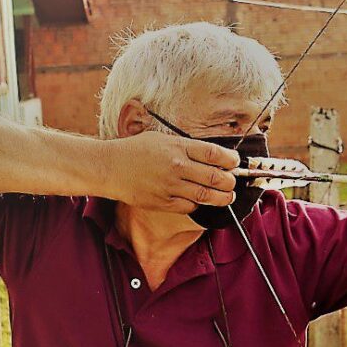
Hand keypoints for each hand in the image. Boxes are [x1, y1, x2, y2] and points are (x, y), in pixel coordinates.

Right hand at [103, 132, 239, 212]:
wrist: (110, 167)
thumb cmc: (136, 150)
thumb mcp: (163, 139)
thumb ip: (187, 147)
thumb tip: (213, 156)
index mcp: (179, 147)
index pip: (215, 154)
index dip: (231, 160)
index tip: (235, 163)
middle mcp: (177, 166)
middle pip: (216, 177)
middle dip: (231, 182)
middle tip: (233, 183)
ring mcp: (170, 186)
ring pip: (206, 196)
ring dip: (222, 198)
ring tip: (228, 197)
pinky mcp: (163, 202)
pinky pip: (189, 207)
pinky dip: (198, 205)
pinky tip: (200, 201)